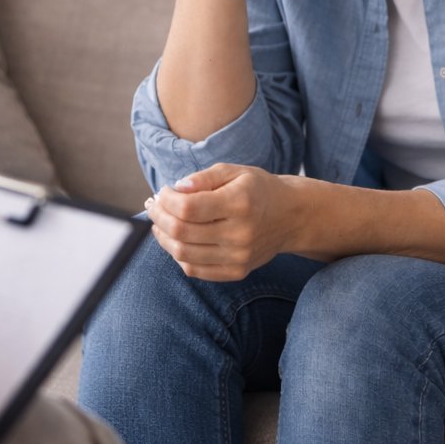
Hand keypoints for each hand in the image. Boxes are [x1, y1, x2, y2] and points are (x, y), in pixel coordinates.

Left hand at [146, 163, 307, 280]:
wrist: (290, 216)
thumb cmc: (258, 189)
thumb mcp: (234, 171)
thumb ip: (203, 178)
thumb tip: (177, 188)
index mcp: (239, 203)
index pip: (188, 208)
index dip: (166, 200)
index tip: (162, 192)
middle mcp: (240, 233)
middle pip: (182, 232)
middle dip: (158, 217)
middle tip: (153, 206)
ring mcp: (239, 257)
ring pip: (183, 253)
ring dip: (163, 237)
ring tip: (159, 223)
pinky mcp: (237, 272)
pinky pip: (195, 270)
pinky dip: (178, 255)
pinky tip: (176, 240)